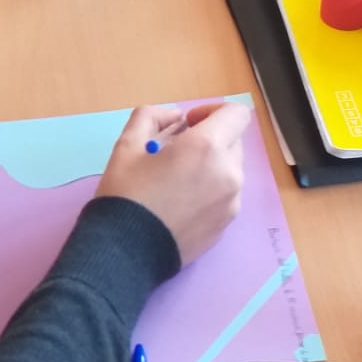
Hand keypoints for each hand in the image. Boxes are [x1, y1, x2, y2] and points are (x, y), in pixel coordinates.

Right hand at [94, 101, 250, 265]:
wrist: (125, 251)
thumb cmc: (126, 194)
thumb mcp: (127, 144)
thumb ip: (152, 117)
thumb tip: (174, 118)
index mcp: (207, 148)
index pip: (236, 114)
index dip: (213, 110)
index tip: (189, 123)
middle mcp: (229, 173)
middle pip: (233, 142)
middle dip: (210, 139)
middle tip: (178, 152)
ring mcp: (231, 203)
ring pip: (230, 171)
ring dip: (210, 166)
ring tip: (177, 181)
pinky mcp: (226, 225)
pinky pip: (225, 197)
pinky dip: (210, 191)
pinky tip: (180, 204)